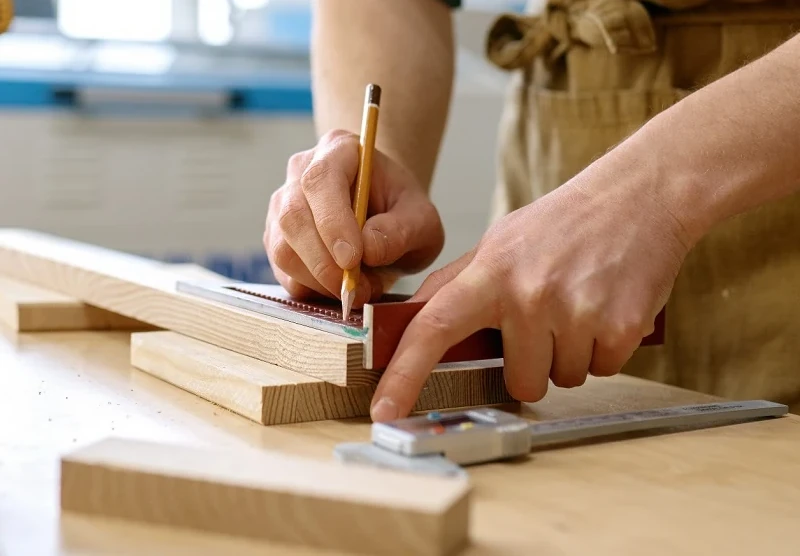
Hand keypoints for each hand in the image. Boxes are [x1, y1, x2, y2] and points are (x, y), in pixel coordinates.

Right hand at [264, 129, 444, 306]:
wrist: (387, 219)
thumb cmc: (403, 213)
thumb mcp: (422, 221)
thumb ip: (401, 231)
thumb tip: (367, 248)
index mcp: (340, 150)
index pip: (321, 180)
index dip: (332, 221)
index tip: (352, 258)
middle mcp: (301, 172)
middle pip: (293, 216)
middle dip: (323, 261)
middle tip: (357, 288)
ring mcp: (283, 205)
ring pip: (282, 247)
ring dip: (319, 279)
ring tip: (359, 288)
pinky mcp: (277, 239)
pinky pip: (283, 272)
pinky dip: (312, 289)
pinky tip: (341, 287)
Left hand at [368, 162, 695, 420]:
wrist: (637, 198)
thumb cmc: (562, 223)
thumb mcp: (499, 243)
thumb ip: (455, 284)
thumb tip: (412, 320)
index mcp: (490, 273)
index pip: (434, 328)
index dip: (404, 375)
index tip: (384, 411)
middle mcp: (529, 295)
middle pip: (520, 381)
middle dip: (533, 363)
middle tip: (549, 318)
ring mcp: (576, 312)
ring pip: (562, 379)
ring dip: (570, 355)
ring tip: (579, 305)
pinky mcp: (621, 327)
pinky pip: (602, 370)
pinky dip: (604, 350)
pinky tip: (605, 310)